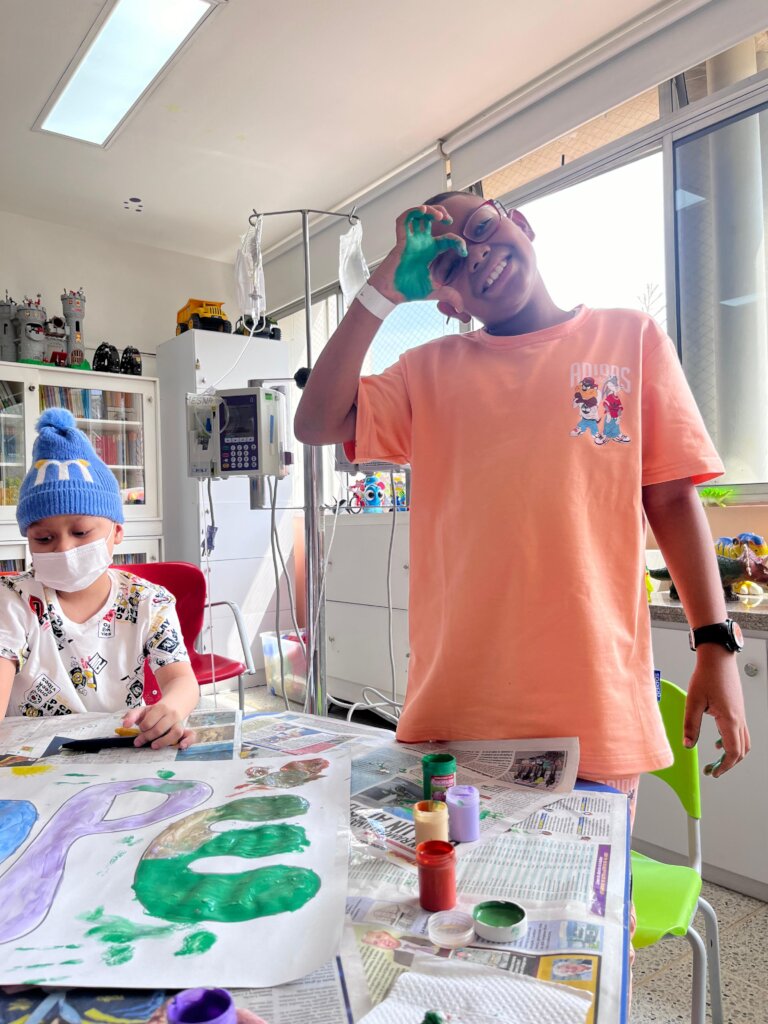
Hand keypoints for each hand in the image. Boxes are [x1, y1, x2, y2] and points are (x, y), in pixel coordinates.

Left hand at [122, 703, 192, 749]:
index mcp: (160, 708)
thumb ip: (132, 715)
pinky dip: (188, 741)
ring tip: (154, 746)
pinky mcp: (185, 730)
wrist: (176, 702)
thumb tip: (124, 725)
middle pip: (160, 728)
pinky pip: (191, 735)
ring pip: (176, 732)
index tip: (139, 730)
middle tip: (138, 742)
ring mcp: (179, 723)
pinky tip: (181, 747)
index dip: (143, 727)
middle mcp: (172, 716)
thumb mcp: (144, 709)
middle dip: (147, 737)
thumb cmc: (156, 711)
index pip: (150, 721)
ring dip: (164, 741)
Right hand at [371, 205, 465, 303]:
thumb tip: (462, 307)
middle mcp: (421, 243)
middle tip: (448, 219)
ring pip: (419, 215)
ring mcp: (411, 240)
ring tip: (438, 215)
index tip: (463, 252)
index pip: (446, 239)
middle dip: (441, 213)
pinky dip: (412, 212)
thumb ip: (449, 295)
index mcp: (429, 251)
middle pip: (430, 219)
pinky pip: (404, 220)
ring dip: (429, 210)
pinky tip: (423, 211)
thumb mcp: (434, 291)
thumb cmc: (407, 289)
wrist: (390, 294)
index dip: (457, 242)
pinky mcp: (401, 240)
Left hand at [683, 647, 750, 776]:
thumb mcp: (693, 702)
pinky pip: (740, 731)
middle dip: (728, 764)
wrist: (718, 657)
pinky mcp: (737, 709)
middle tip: (712, 769)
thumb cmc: (707, 675)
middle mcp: (739, 719)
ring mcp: (740, 714)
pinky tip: (718, 739)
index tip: (713, 772)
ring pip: (743, 742)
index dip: (724, 767)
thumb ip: (690, 725)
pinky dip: (732, 741)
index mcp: (730, 720)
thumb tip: (687, 745)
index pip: (733, 752)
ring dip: (732, 753)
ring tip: (716, 758)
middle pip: (741, 751)